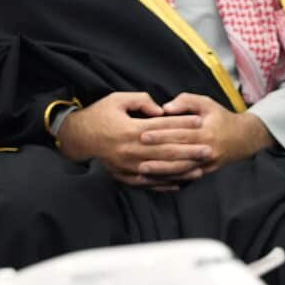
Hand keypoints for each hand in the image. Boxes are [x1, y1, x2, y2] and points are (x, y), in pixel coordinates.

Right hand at [58, 92, 208, 190]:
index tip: (200, 122)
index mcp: (131, 129)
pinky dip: (164, 184)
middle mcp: (130, 149)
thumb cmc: (98, 115)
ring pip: (160, 169)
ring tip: (200, 168)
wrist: (76, 138)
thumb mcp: (117, 100)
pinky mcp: (124, 176)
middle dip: (190, 150)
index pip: (163, 127)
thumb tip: (162, 109)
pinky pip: (147, 182)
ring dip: (182, 170)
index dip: (183, 124)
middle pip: (166, 151)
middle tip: (209, 149)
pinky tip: (179, 183)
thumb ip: (141, 101)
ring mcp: (127, 165)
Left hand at [140, 93, 272, 174]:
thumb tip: (166, 108)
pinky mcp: (206, 171)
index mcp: (206, 130)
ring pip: (181, 169)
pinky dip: (171, 178)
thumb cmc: (221, 118)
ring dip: (160, 170)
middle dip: (155, 153)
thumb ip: (186, 102)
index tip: (142, 134)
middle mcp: (207, 148)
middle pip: (178, 152)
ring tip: (141, 169)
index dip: (160, 134)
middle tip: (136, 152)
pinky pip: (186, 177)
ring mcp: (207, 163)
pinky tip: (156, 179)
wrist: (244, 138)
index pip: (179, 132)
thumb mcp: (207, 104)